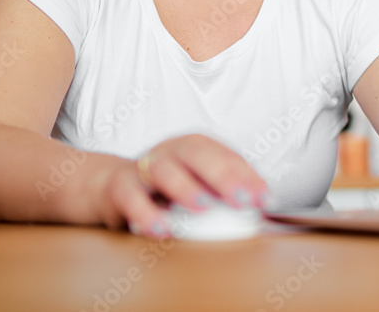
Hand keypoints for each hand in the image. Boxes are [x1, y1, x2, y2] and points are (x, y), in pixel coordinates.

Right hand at [96, 133, 270, 236]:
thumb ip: (228, 196)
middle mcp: (172, 151)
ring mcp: (144, 166)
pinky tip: (162, 230)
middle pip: (199, 155)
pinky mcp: (120, 187)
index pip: (227, 156)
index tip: (265, 200)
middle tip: (243, 200)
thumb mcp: (198, 186)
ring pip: (164, 171)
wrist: (111, 187)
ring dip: (185, 188)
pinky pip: (132, 198)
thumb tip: (267, 214)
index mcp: (196, 148)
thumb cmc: (167, 190)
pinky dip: (146, 213)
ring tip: (203, 207)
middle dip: (223, 176)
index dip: (248, 176)